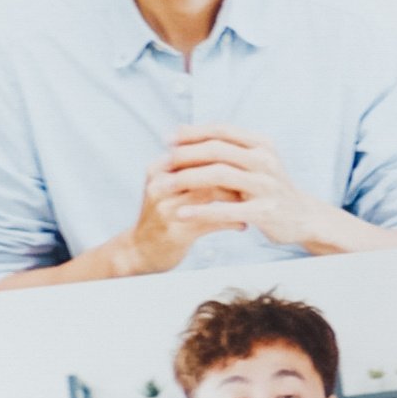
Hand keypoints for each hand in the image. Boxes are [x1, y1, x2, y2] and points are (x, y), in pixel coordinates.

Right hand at [102, 137, 263, 276]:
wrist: (141, 251)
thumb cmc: (164, 214)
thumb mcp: (170, 186)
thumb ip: (190, 167)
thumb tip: (224, 146)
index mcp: (158, 169)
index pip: (195, 149)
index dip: (225, 154)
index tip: (247, 160)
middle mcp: (160, 185)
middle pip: (204, 168)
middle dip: (233, 172)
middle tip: (255, 178)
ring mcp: (166, 209)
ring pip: (210, 192)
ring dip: (236, 195)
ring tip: (251, 200)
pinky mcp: (176, 232)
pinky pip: (212, 221)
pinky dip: (231, 221)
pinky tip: (243, 224)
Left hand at [166, 125, 355, 254]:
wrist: (303, 217)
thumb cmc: (270, 188)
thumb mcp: (254, 161)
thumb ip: (224, 146)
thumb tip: (181, 130)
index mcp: (262, 144)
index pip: (221, 130)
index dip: (192, 133)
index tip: (167, 139)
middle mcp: (265, 161)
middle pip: (217, 151)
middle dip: (185, 155)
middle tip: (162, 162)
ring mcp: (266, 186)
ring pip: (219, 176)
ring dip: (187, 180)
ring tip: (163, 187)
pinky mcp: (264, 211)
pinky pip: (226, 209)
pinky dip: (201, 211)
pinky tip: (181, 213)